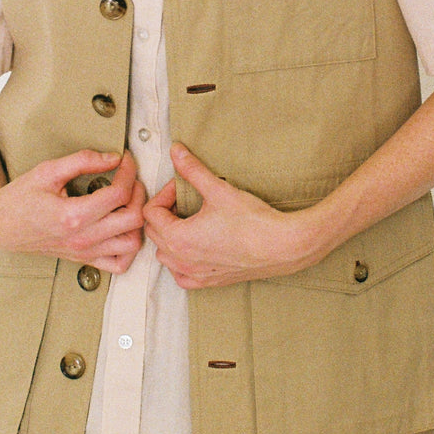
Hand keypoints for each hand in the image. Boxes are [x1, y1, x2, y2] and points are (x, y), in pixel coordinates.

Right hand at [0, 149, 144, 272]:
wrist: (0, 225)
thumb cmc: (20, 198)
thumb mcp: (48, 170)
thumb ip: (83, 160)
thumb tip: (113, 158)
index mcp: (73, 215)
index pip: (119, 193)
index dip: (129, 171)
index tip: (126, 160)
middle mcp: (82, 238)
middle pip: (133, 218)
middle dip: (139, 193)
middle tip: (130, 178)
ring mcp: (84, 252)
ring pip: (132, 244)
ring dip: (138, 221)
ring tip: (129, 202)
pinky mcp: (83, 259)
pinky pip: (119, 264)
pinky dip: (129, 248)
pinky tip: (123, 228)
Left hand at [143, 143, 323, 288]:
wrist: (282, 246)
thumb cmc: (252, 221)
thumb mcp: (218, 189)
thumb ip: (192, 169)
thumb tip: (176, 151)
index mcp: (178, 238)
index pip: (151, 213)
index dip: (164, 194)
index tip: (182, 186)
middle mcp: (181, 260)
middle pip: (154, 233)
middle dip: (166, 213)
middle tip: (185, 199)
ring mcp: (195, 275)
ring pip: (165, 256)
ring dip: (170, 237)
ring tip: (190, 221)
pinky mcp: (210, 282)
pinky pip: (182, 276)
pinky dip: (182, 262)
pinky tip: (196, 248)